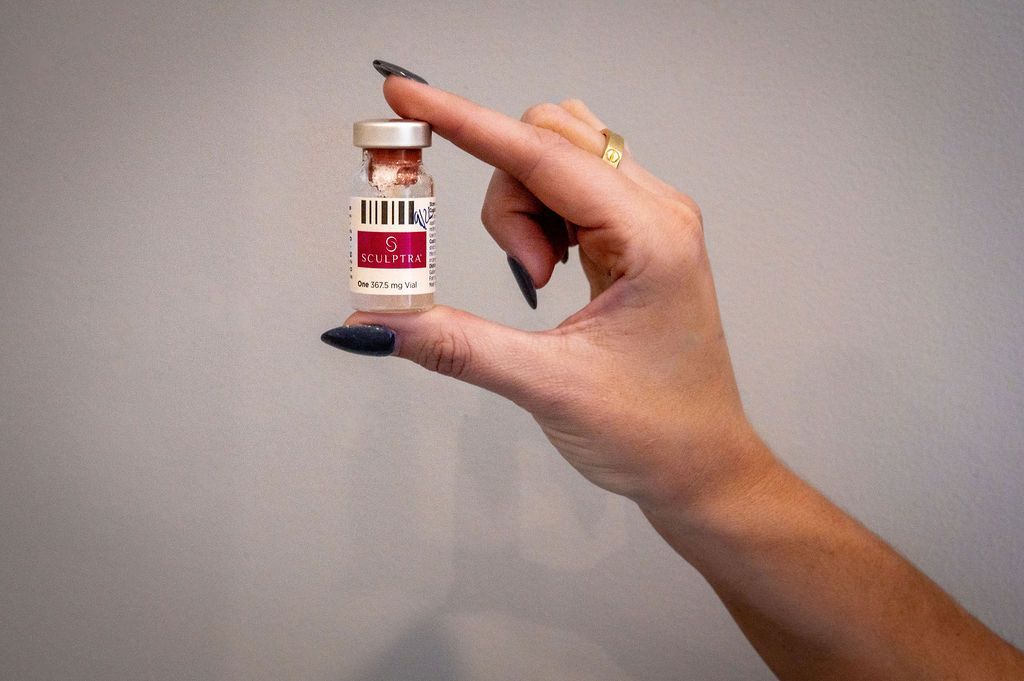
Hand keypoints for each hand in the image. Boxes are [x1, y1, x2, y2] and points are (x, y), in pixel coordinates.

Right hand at [328, 77, 773, 513]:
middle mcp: (656, 211)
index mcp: (650, 236)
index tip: (405, 92)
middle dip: (506, 195)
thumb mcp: (547, 388)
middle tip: (522, 275)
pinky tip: (549, 271)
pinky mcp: (635, 237)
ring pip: (555, 160)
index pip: (539, 155)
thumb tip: (373, 323)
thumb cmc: (654, 432)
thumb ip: (456, 346)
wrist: (704, 467)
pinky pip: (569, 189)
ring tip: (539, 283)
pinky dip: (537, 217)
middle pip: (547, 142)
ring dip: (521, 208)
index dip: (464, 120)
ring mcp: (649, 220)